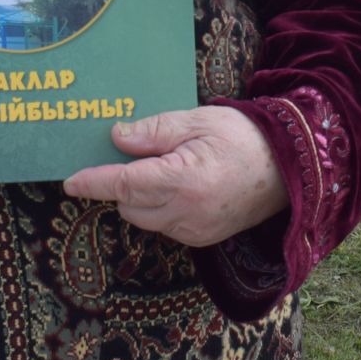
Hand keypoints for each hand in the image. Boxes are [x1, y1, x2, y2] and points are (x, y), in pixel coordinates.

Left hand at [62, 107, 287, 246]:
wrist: (289, 168)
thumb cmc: (243, 137)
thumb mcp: (196, 120)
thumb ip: (153, 132)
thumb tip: (116, 137)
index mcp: (182, 180)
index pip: (124, 184)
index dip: (94, 182)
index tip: (71, 180)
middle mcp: (185, 213)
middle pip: (129, 205)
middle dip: (122, 184)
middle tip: (136, 155)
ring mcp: (194, 231)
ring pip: (144, 218)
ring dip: (140, 197)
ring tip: (166, 167)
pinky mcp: (202, 239)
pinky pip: (165, 226)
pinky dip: (160, 208)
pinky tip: (181, 185)